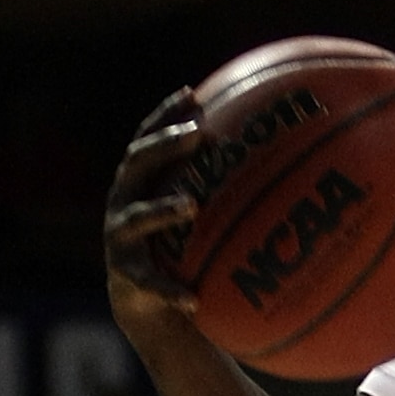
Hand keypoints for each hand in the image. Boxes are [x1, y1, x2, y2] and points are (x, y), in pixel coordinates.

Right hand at [104, 88, 203, 334]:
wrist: (144, 301)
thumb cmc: (177, 246)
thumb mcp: (194, 213)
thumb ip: (216, 188)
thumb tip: (274, 162)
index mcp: (138, 182)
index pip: (147, 138)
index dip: (165, 114)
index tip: (191, 94)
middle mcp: (123, 202)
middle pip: (136, 163)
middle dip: (164, 146)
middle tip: (196, 136)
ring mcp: (120, 238)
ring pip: (137, 218)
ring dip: (163, 210)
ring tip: (190, 206)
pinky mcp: (127, 276)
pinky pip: (151, 283)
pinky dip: (171, 291)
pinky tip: (193, 301)